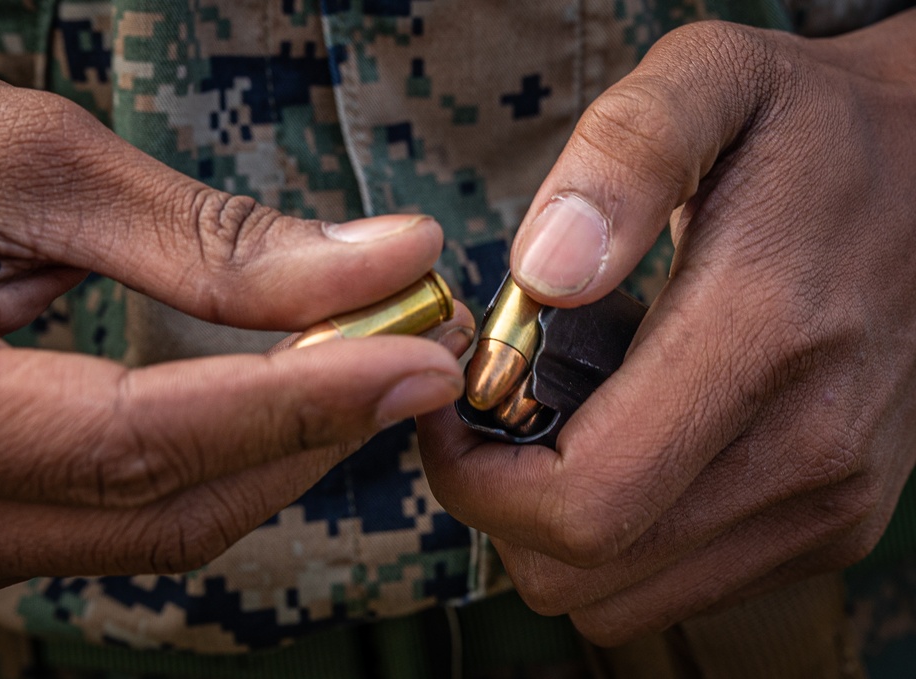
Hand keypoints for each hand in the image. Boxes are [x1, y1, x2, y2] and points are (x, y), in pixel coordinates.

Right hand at [0, 65, 472, 596]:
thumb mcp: (16, 166)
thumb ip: (200, 238)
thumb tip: (377, 261)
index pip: (144, 441)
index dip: (299, 402)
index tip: (420, 358)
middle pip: (167, 505)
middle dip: (313, 431)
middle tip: (415, 346)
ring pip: (155, 524)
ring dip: (278, 448)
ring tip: (369, 362)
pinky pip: (124, 512)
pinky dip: (220, 455)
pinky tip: (279, 393)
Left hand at [418, 10, 915, 643]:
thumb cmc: (809, 130)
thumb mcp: (712, 82)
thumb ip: (623, 157)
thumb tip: (547, 272)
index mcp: (762, 337)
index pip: (581, 502)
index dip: (476, 479)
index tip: (451, 411)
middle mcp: (809, 450)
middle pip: (584, 572)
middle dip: (502, 503)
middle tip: (495, 414)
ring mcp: (828, 502)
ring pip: (622, 597)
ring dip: (556, 526)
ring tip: (560, 426)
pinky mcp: (832, 523)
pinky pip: (678, 586)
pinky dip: (622, 538)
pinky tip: (627, 445)